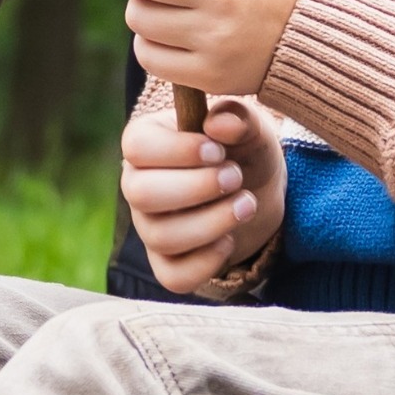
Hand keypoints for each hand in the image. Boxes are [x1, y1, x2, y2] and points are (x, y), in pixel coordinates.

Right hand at [122, 90, 286, 297]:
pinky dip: (206, 263)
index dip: (177, 151)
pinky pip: (172, 276)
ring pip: (161, 237)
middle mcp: (138, 185)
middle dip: (196, 188)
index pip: (136, 147)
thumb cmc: (242, 149)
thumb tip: (220, 124)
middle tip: (236, 178)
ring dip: (212, 223)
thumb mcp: (249, 127)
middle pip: (140, 194)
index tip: (218, 151)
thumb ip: (239, 118)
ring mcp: (150, 227)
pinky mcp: (167, 262)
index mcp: (146, 143)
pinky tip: (229, 240)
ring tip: (246, 204)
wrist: (258, 190)